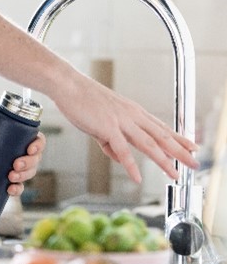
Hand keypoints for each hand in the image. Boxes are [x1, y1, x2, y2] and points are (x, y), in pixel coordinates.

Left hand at [0, 118, 45, 196]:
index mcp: (15, 137)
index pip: (36, 139)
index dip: (38, 144)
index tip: (30, 149)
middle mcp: (17, 152)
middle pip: (35, 159)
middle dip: (29, 163)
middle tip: (15, 165)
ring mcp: (12, 168)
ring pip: (29, 173)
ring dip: (24, 176)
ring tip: (11, 177)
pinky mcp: (4, 181)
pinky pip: (17, 187)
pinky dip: (17, 190)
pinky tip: (10, 189)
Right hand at [50, 64, 199, 182]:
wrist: (69, 86)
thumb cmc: (82, 100)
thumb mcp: (100, 122)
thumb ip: (110, 141)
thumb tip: (117, 157)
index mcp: (132, 112)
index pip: (160, 127)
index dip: (178, 138)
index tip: (191, 146)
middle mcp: (132, 115)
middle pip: (161, 136)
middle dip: (180, 151)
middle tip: (195, 163)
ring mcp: (121, 121)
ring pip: (148, 144)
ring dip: (163, 161)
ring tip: (174, 174)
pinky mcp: (107, 127)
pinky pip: (122, 150)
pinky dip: (130, 165)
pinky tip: (137, 177)